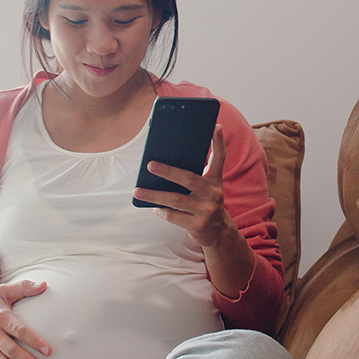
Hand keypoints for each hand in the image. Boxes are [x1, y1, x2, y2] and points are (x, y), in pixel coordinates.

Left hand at [132, 124, 238, 247]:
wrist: (218, 232)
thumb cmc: (205, 203)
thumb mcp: (206, 187)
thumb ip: (193, 173)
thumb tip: (163, 161)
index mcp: (215, 180)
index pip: (220, 158)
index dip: (219, 142)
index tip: (216, 126)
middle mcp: (213, 194)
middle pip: (189, 179)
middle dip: (168, 171)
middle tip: (150, 164)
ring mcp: (206, 211)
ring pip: (176, 200)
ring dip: (154, 195)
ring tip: (138, 191)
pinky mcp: (198, 226)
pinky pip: (174, 216)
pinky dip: (160, 211)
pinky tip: (152, 206)